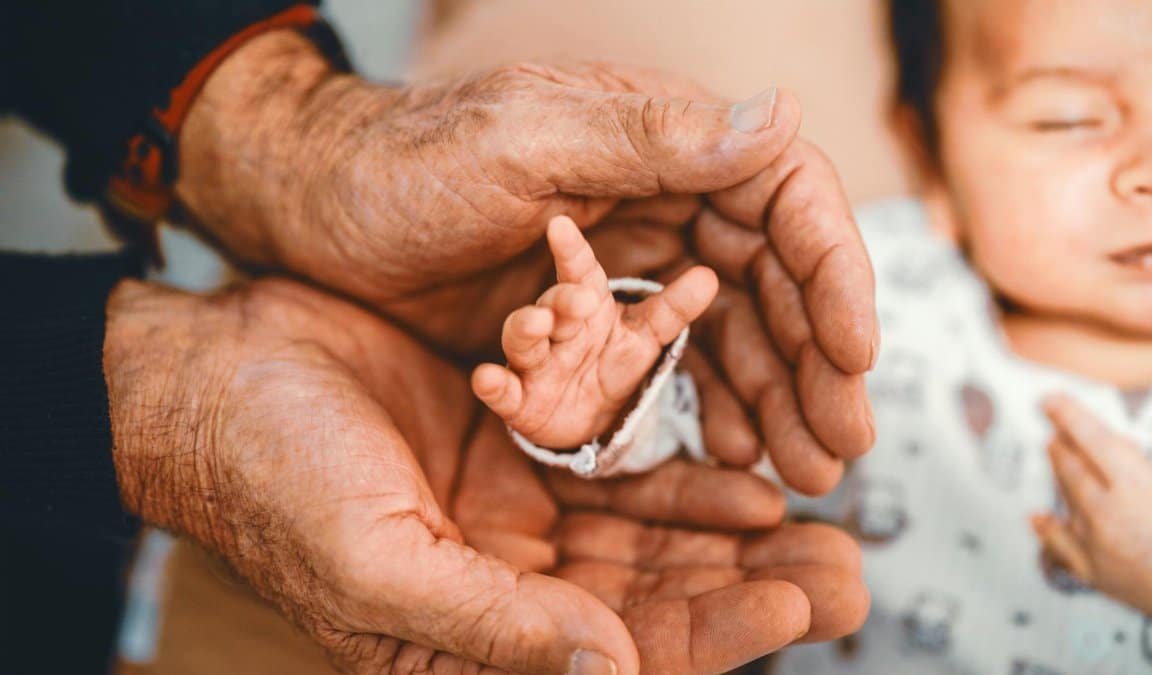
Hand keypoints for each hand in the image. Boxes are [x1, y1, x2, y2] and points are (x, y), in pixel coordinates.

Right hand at [104, 278, 866, 672]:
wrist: (216, 375)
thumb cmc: (268, 477)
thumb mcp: (376, 562)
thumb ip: (491, 626)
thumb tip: (608, 673)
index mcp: (469, 639)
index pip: (615, 657)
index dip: (711, 633)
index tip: (793, 598)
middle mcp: (505, 587)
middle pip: (655, 604)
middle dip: (751, 589)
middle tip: (846, 568)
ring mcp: (517, 514)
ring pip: (651, 538)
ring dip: (734, 534)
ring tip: (818, 518)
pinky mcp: (520, 444)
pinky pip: (618, 465)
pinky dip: (680, 471)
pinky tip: (743, 474)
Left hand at [176, 31, 877, 493]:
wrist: (314, 212)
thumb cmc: (403, 163)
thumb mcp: (521, 142)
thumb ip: (648, 138)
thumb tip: (780, 111)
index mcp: (659, 144)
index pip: (785, 200)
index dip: (832, 274)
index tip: (854, 352)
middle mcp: (664, 201)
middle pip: (775, 282)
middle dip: (816, 364)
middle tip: (841, 445)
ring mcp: (632, 266)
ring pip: (734, 335)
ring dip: (775, 400)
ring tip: (804, 469)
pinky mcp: (596, 322)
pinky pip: (674, 369)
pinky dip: (708, 410)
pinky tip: (725, 454)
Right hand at [472, 215, 716, 447]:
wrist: (591, 417)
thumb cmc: (613, 363)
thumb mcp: (647, 337)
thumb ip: (673, 309)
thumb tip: (709, 276)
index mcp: (586, 305)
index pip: (578, 271)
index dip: (570, 249)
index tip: (560, 226)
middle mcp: (555, 327)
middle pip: (551, 304)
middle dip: (560, 300)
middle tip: (578, 300)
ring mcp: (533, 362)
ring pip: (521, 339)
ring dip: (524, 329)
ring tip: (536, 325)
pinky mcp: (518, 399)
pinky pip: (500, 389)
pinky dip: (491, 384)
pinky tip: (486, 378)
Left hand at [1032, 395, 1151, 619]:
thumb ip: (1139, 464)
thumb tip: (1112, 445)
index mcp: (1135, 484)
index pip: (1092, 438)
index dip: (1068, 415)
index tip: (1051, 401)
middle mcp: (1108, 510)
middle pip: (1071, 466)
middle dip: (1062, 445)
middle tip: (1057, 434)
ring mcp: (1095, 540)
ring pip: (1064, 498)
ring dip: (1059, 476)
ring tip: (1058, 461)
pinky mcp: (1090, 568)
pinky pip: (1057, 543)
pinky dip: (1046, 528)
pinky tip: (1038, 517)